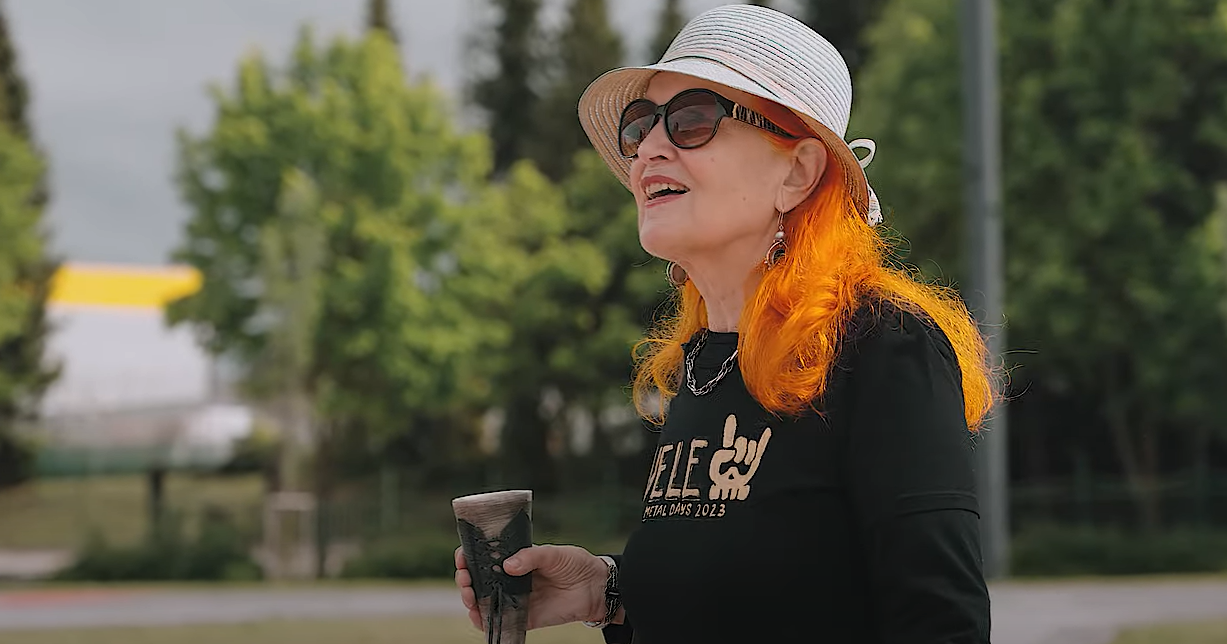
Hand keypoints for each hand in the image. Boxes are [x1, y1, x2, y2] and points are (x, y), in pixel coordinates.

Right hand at [454, 544, 607, 630]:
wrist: (595, 588)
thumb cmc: (575, 564)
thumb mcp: (554, 553)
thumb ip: (531, 556)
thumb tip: (507, 565)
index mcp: (515, 559)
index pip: (485, 556)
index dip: (469, 556)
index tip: (462, 556)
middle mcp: (511, 579)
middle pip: (478, 580)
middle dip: (465, 579)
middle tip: (465, 578)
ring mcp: (515, 598)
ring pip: (483, 601)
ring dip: (470, 599)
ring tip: (470, 596)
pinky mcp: (524, 617)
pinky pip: (500, 621)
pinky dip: (485, 622)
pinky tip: (479, 617)